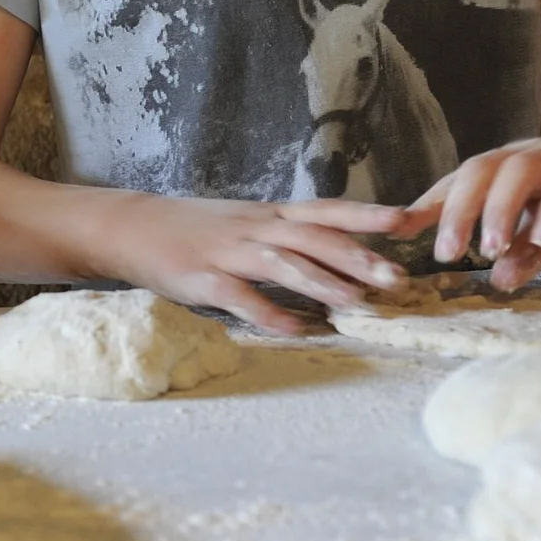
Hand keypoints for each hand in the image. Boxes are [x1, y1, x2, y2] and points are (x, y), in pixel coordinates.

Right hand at [104, 194, 415, 333]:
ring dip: (322, 283)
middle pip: (313, 237)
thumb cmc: (195, 230)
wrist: (130, 226)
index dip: (368, 214)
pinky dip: (268, 313)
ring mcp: (227, 252)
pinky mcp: (200, 278)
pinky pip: (239, 295)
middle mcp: (254, 228)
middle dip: (357, 256)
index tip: (410, 219)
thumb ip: (288, 237)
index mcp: (269, 215)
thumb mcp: (246, 223)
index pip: (327, 210)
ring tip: (357, 303)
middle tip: (396, 278)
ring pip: (282, 263)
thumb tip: (342, 257)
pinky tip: (294, 329)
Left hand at [399, 135, 540, 291]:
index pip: (460, 182)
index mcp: (511, 169)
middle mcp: (531, 156)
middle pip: (479, 170)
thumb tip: (499, 282)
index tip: (395, 235)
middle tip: (445, 253)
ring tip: (489, 250)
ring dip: (499, 210)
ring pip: (518, 170)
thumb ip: (526, 253)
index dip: (427, 206)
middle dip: (456, 211)